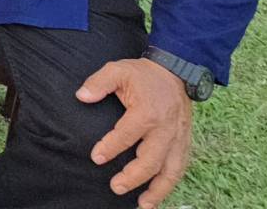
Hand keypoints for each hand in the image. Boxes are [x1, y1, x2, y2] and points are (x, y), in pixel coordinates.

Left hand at [79, 59, 193, 207]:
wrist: (176, 71)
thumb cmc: (143, 74)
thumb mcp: (118, 70)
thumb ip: (99, 83)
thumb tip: (81, 96)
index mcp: (147, 112)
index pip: (126, 135)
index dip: (110, 148)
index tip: (95, 157)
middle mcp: (165, 129)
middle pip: (151, 160)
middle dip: (133, 177)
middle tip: (116, 187)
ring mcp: (177, 138)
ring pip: (170, 171)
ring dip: (157, 190)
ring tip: (142, 205)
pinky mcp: (184, 143)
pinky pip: (180, 168)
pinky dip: (170, 184)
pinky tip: (158, 196)